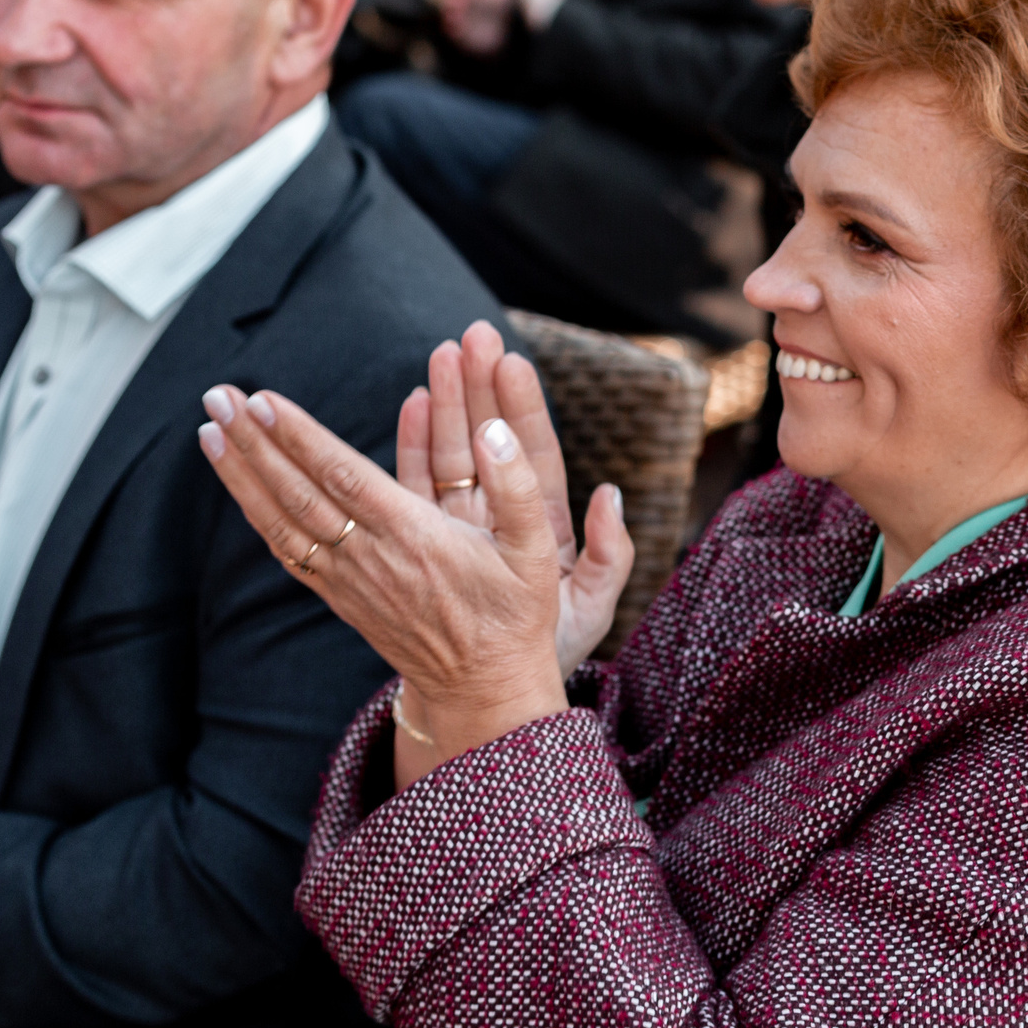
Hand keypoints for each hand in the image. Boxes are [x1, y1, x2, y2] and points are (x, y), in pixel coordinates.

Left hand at [196, 322, 632, 782]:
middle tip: (216, 395)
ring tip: (209, 430)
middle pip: (297, 490)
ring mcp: (349, 580)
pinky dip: (256, 513)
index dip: (298, 435)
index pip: (342, 474)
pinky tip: (238, 485)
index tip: (262, 399)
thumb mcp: (538, 549)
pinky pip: (287, 550)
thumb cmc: (514, 614)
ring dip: (241, 473)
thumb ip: (519, 485)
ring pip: (281, 520)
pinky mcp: (340, 597)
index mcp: (414, 535)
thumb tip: (494, 429)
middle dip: (252, 441)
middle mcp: (371, 557)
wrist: (484, 688)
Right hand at [403, 321, 628, 674]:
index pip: (535, 456)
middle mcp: (505, 518)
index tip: (513, 359)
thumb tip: (613, 495)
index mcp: (545, 528)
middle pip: (492, 441)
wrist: (494, 693)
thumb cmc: (546, 652)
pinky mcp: (433, 538)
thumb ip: (608, 555)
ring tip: (441, 354)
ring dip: (449, 404)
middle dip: (483, 387)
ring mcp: (465, 525)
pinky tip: (414, 405)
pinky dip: (416, 446)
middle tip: (472, 333)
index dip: (523, 409)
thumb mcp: (591, 608)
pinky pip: (421, 485)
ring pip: (455, 454)